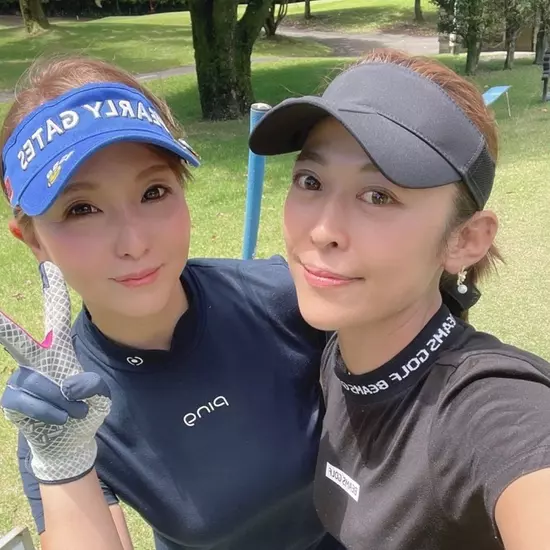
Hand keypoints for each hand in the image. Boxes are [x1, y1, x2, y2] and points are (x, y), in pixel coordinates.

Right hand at [0, 262, 110, 483]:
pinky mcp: (11, 401)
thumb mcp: (98, 396)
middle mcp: (35, 361)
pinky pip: (28, 402)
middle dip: (1, 324)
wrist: (67, 441)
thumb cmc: (82, 410)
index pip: (55, 319)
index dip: (53, 294)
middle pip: (16, 338)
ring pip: (38, 384)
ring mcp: (20, 380)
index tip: (50, 267)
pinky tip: (58, 418)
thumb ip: (90, 387)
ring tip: (71, 412)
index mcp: (59, 352)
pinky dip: (50, 413)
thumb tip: (68, 386)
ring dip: (62, 403)